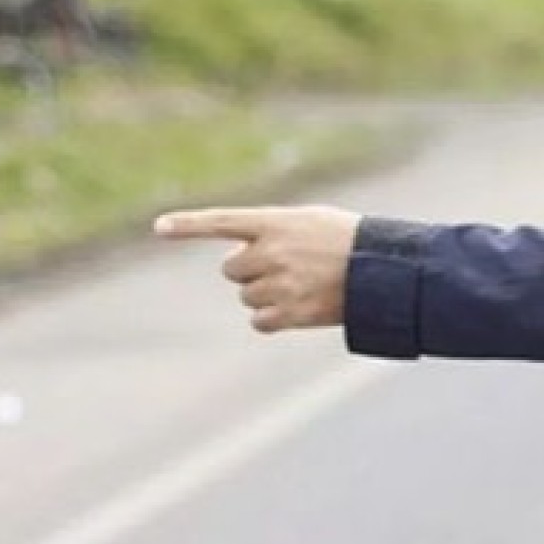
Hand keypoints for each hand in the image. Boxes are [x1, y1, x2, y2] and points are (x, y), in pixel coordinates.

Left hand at [155, 205, 359, 332]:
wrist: (385, 270)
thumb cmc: (349, 242)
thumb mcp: (311, 222)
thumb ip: (273, 231)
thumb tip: (239, 257)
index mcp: (276, 222)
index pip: (222, 221)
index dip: (188, 224)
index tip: (159, 227)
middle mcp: (272, 251)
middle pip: (232, 269)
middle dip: (252, 270)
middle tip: (287, 267)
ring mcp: (279, 283)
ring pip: (247, 296)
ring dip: (266, 294)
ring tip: (303, 285)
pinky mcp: (288, 312)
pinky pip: (259, 321)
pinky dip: (274, 318)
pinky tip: (300, 307)